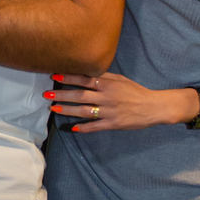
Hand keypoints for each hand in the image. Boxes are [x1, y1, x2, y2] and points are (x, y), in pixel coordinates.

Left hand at [44, 70, 175, 133]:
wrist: (153, 107)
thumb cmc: (135, 91)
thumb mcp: (120, 79)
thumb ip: (104, 76)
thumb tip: (86, 71)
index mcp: (108, 84)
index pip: (84, 79)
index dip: (69, 77)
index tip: (54, 76)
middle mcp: (107, 97)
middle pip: (80, 95)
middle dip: (62, 94)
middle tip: (47, 94)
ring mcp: (109, 111)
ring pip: (84, 111)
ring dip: (67, 110)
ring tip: (53, 108)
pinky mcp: (113, 124)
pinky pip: (95, 126)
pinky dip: (83, 127)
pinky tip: (72, 128)